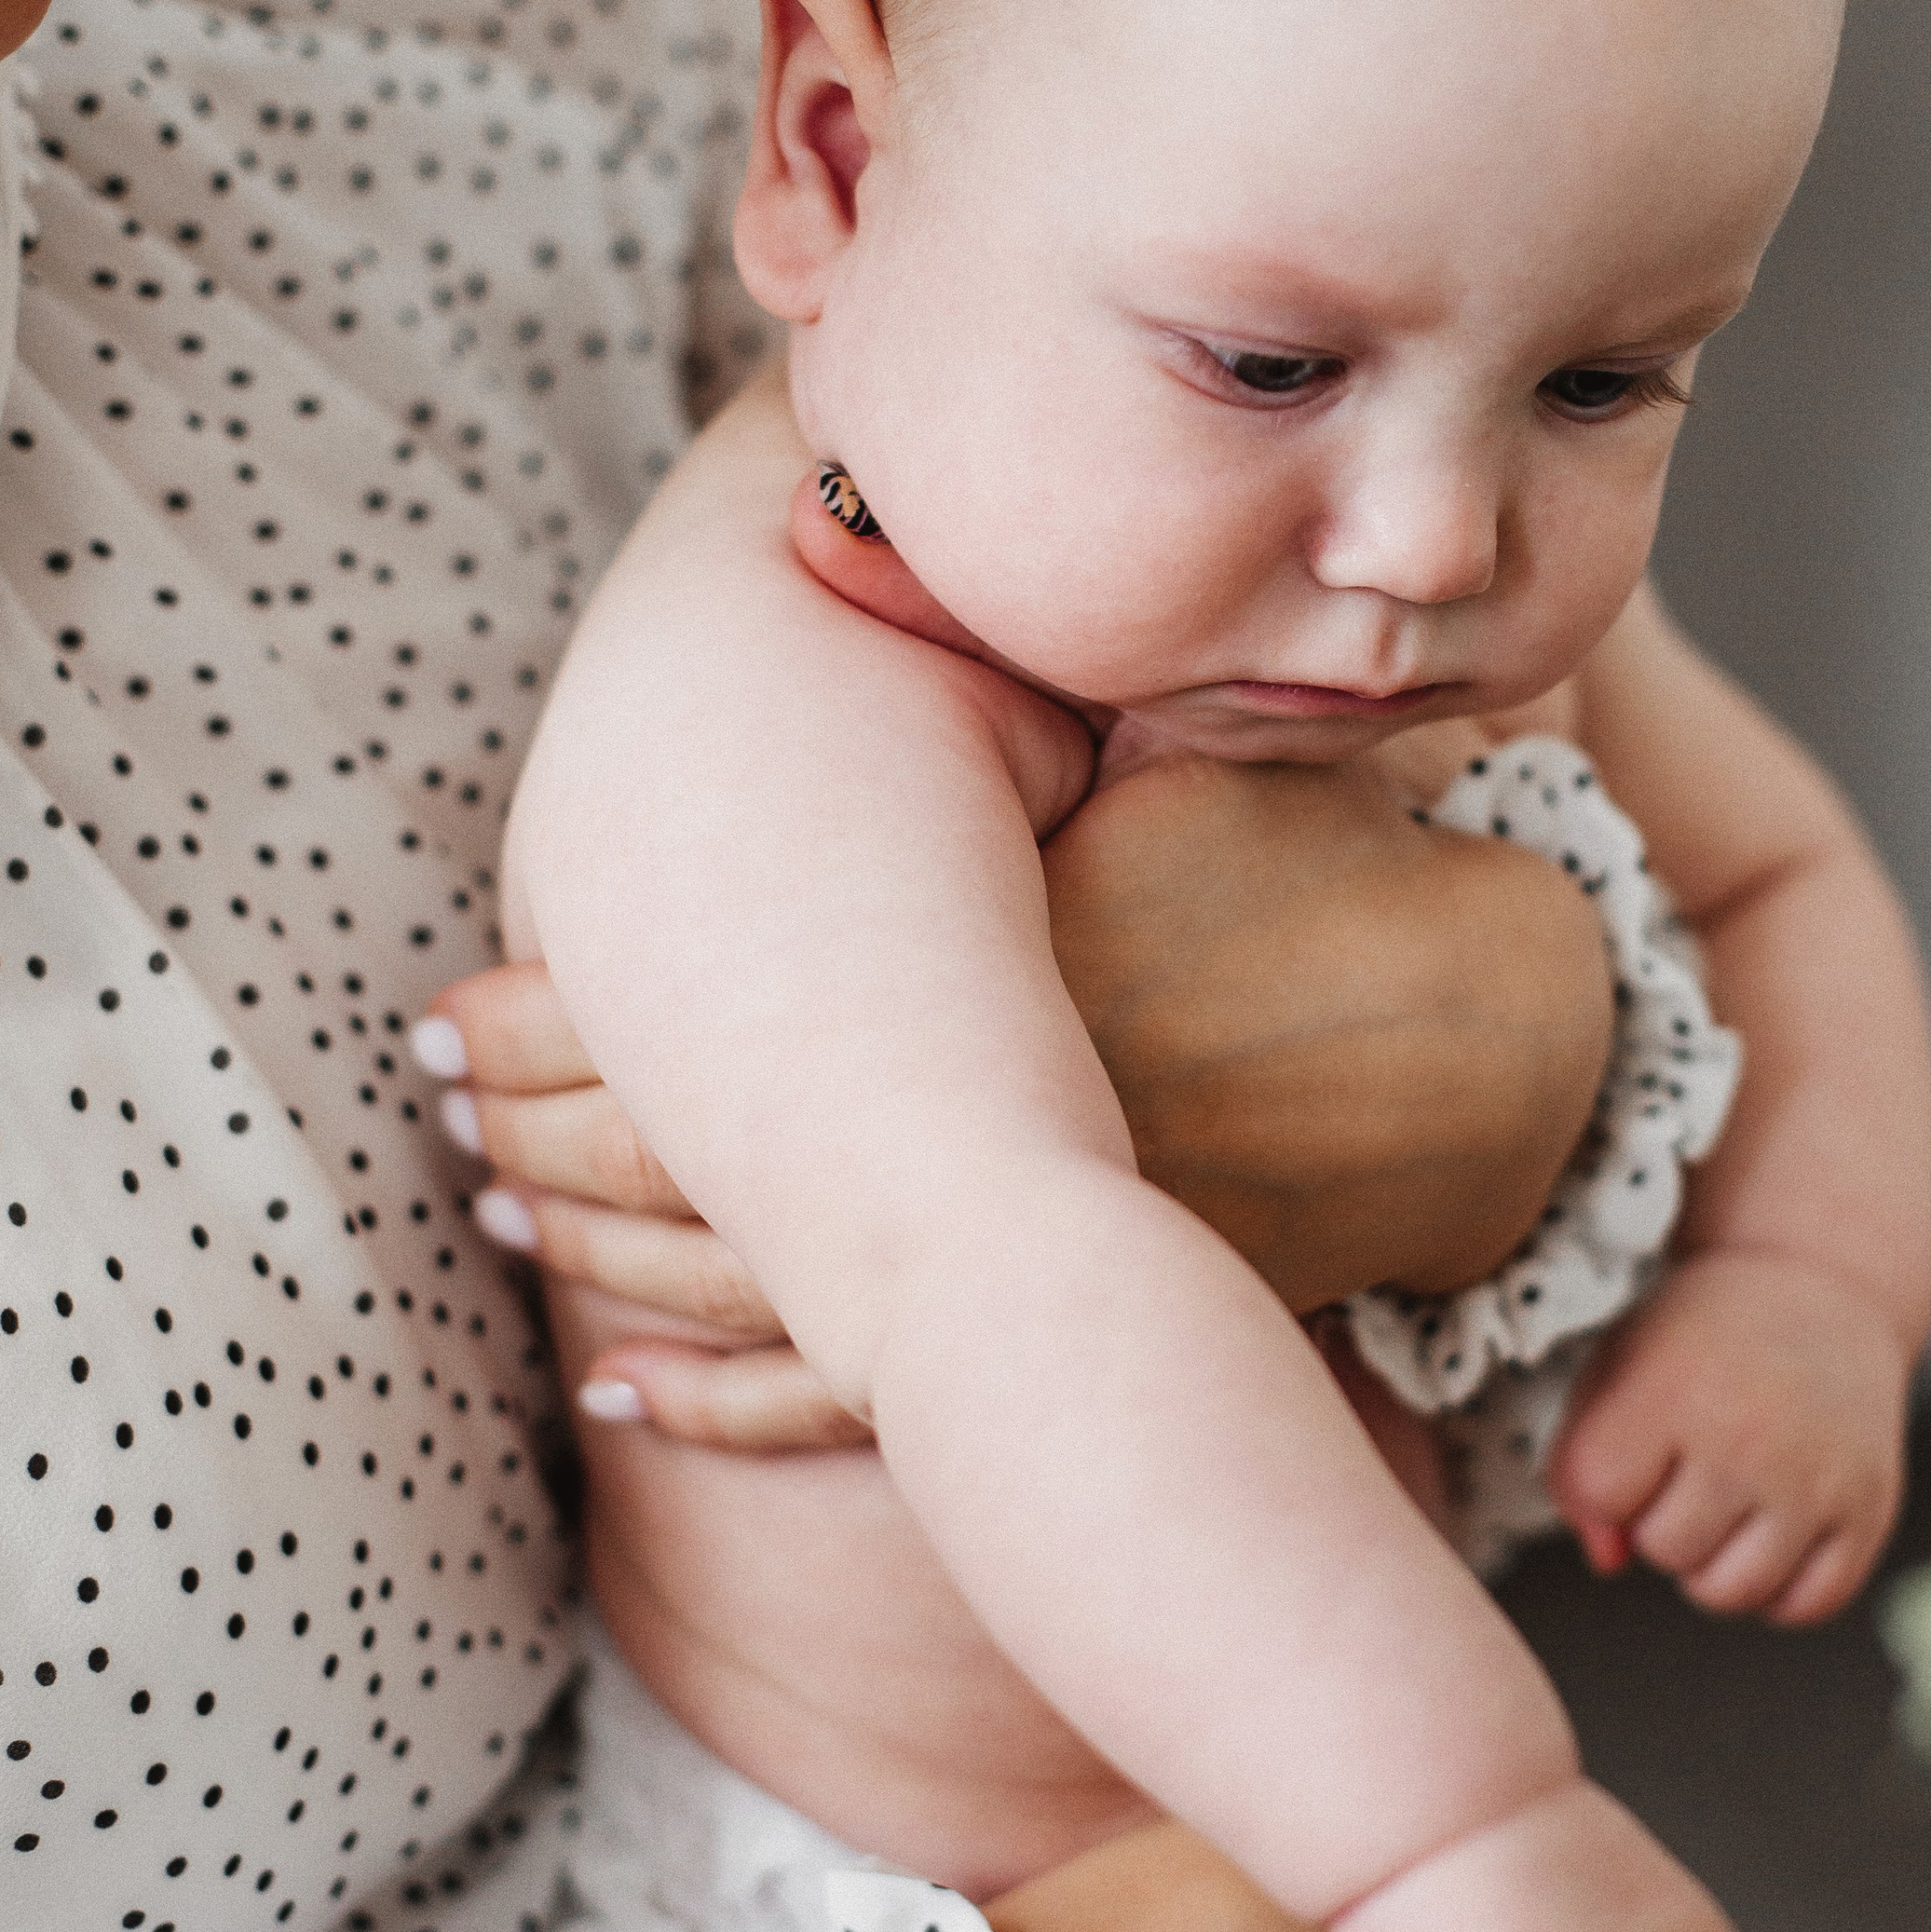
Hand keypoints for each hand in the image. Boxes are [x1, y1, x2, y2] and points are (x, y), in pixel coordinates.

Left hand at [419, 745, 1608, 1441]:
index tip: (454, 1005)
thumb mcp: (1195, 753)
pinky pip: (856, 1403)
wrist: (1497, 1059)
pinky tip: (625, 1394)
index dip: (568, 1023)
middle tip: (433, 1091)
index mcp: (985, 993)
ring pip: (759, 1287)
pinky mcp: (1055, 1328)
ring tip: (489, 1209)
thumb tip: (849, 528)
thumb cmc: (1333, 877)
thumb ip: (1049, 675)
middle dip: (549, 1129)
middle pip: (704, 1157)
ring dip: (604, 1253)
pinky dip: (723, 1401)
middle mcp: (976, 1141)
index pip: (725, 1023)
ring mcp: (1016, 1253)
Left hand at [1550, 1247, 1910, 1625]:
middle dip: (1660, 1520)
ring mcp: (1816, 1479)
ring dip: (1713, 1564)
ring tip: (1723, 1508)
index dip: (1605, 1484)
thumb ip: (1581, 1462)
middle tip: (1687, 1470)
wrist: (1820, 1289)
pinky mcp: (1868, 1510)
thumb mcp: (1619, 1365)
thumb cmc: (1706, 1335)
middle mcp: (1750, 1437)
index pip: (1600, 1494)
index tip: (1634, 1450)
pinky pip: (1805, 1605)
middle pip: (1664, 1549)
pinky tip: (1769, 1534)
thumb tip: (1608, 1558)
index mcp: (1676, 1390)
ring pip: (1731, 1592)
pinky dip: (1778, 1588)